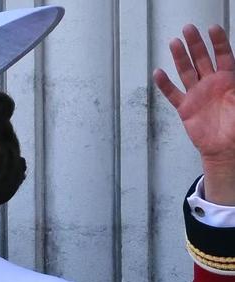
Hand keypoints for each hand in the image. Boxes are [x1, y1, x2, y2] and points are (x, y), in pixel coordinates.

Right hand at [154, 24, 234, 204]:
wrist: (226, 149)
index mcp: (228, 81)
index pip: (223, 55)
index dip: (218, 42)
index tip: (212, 28)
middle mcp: (211, 85)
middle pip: (202, 59)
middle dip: (195, 44)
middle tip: (188, 29)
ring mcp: (197, 95)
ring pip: (186, 71)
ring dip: (180, 57)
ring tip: (174, 43)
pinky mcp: (185, 108)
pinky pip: (172, 94)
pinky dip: (165, 84)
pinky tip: (159, 73)